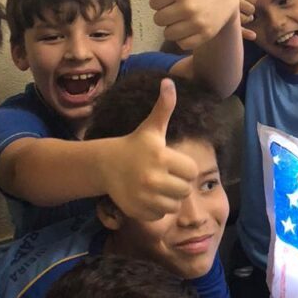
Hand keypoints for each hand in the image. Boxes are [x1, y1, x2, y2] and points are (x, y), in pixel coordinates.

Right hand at [101, 77, 196, 220]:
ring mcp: (144, 196)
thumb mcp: (151, 127)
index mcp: (161, 156)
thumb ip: (164, 107)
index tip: (173, 164)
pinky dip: (157, 209)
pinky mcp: (137, 210)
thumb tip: (169, 82)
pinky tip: (148, 197)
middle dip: (178, 184)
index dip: (185, 168)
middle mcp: (153, 177)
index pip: (192, 171)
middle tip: (165, 176)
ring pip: (174, 205)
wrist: (105, 164)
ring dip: (169, 198)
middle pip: (184, 190)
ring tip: (158, 187)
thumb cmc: (134, 145)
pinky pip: (160, 215)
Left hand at [150, 0, 238, 50]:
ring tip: (186, 18)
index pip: (153, 3)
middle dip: (167, 14)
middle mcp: (187, 6)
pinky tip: (193, 28)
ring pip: (168, 33)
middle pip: (158, 19)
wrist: (230, 0)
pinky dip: (185, 38)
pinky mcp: (203, 36)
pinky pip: (181, 43)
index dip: (162, 0)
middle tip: (180, 8)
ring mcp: (196, 22)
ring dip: (174, 27)